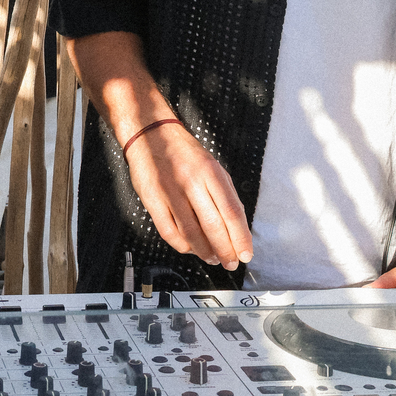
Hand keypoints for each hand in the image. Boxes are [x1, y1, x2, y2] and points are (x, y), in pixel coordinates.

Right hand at [124, 122, 252, 269]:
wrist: (151, 133)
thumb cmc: (184, 152)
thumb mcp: (212, 165)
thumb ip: (224, 194)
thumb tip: (238, 227)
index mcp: (211, 171)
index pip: (231, 211)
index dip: (240, 237)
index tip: (245, 253)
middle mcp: (191, 181)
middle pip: (213, 225)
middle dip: (225, 250)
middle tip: (230, 262)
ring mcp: (170, 191)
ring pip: (191, 233)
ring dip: (205, 252)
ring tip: (213, 258)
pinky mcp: (152, 199)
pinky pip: (169, 231)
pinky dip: (182, 245)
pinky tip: (190, 248)